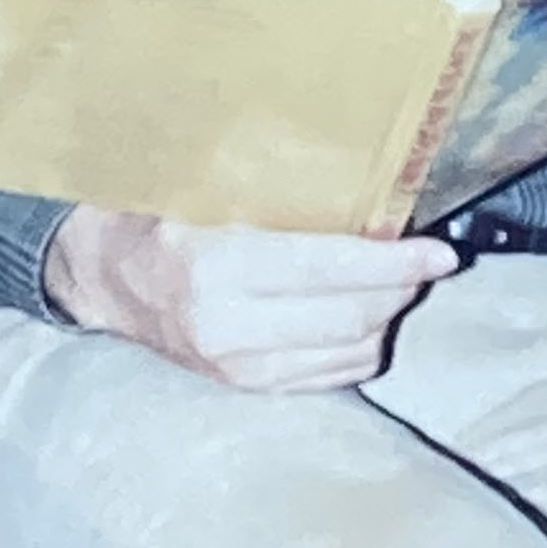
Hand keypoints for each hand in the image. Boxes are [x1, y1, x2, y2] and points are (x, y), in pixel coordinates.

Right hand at [43, 206, 457, 393]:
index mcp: (213, 266)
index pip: (327, 270)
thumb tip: (360, 158)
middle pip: (352, 316)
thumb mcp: (198, 177)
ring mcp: (238, 368)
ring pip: (352, 351)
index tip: (440, 251)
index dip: (394, 261)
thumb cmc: (158, 212)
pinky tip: (362, 313)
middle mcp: (227, 327)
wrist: (106, 279)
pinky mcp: (248, 389)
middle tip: (427, 257)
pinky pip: (333, 375)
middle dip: (402, 287)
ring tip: (395, 280)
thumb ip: (268, 171)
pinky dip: (362, 344)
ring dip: (388, 316)